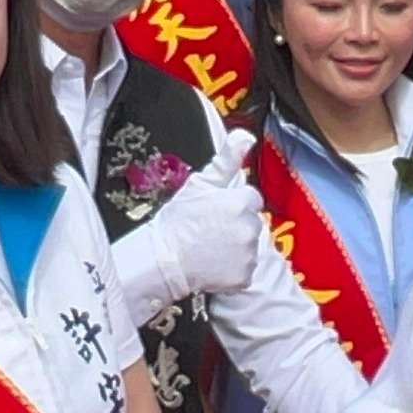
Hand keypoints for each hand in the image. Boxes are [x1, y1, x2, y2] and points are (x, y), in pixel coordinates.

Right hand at [115, 131, 264, 317]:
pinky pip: (246, 269)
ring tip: (210, 247)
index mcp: (241, 202)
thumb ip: (227, 160)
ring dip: (236, 246)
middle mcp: (250, 228)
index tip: (215, 210)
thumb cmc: (176, 221)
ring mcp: (249, 255)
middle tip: (210, 229)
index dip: (232, 203)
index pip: (250, 199)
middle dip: (236, 224)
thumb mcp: (199, 184)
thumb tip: (246, 135)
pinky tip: (214, 263)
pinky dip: (234, 269)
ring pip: (250, 246)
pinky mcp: (245, 277)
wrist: (161, 260)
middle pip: (252, 222)